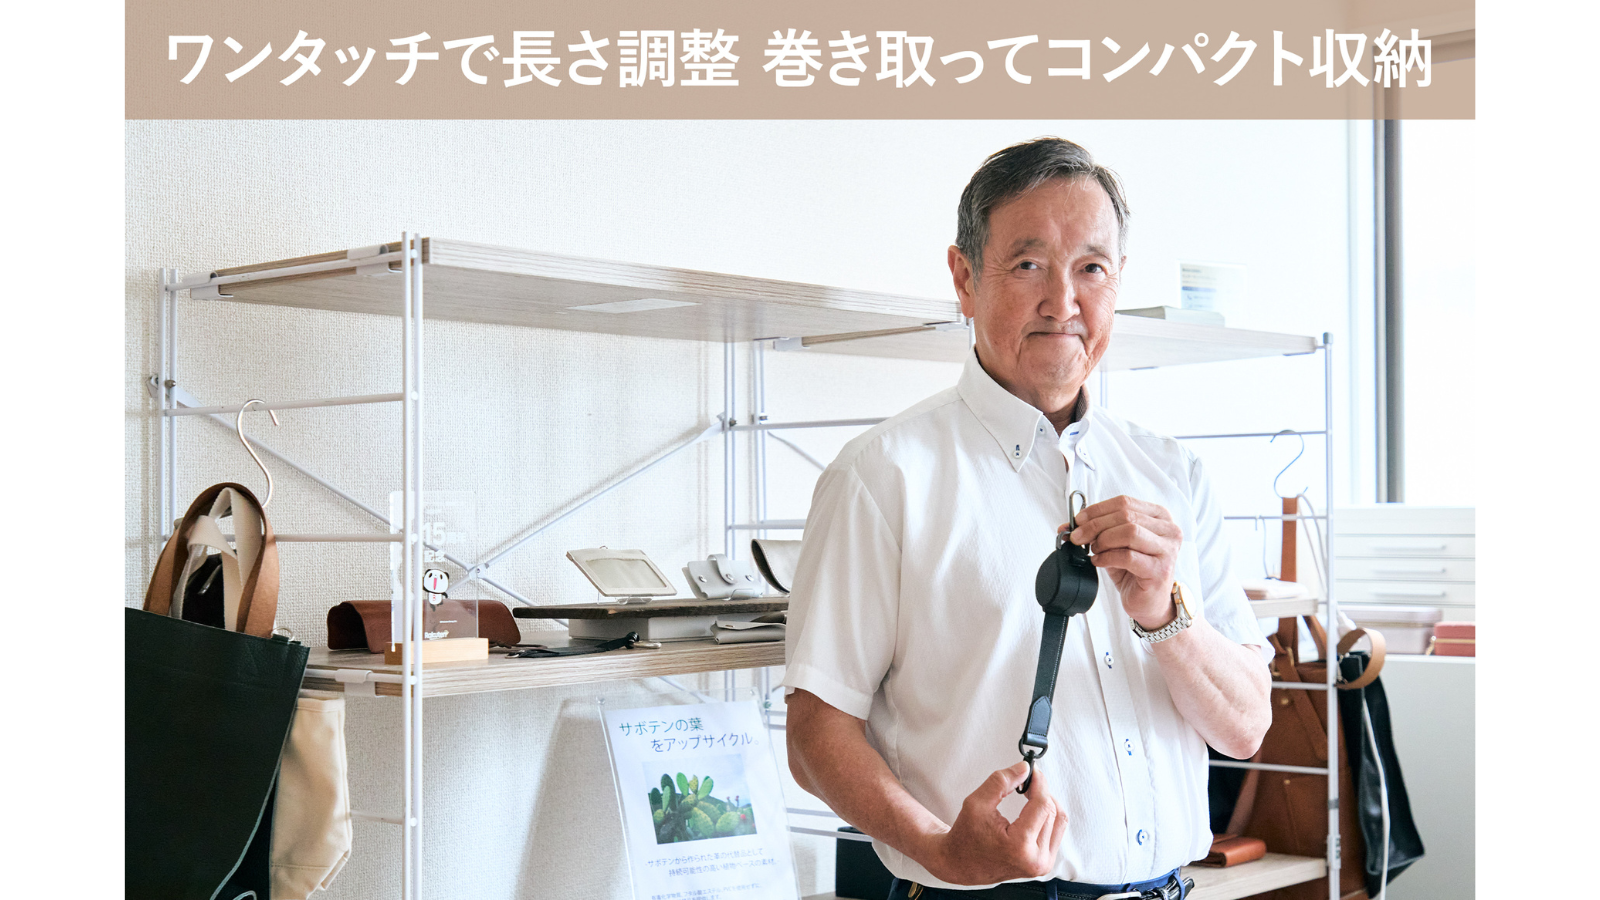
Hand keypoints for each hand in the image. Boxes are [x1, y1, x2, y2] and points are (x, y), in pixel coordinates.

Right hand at [919, 760, 1067, 884]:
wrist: (961, 864)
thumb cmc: (966, 838)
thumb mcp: (977, 803)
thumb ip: (1002, 781)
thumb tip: (1025, 769)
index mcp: (1019, 847)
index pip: (1042, 805)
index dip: (1039, 783)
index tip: (1032, 770)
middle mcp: (1035, 860)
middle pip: (1052, 811)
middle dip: (1041, 791)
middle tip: (1026, 780)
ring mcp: (1042, 864)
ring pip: (1058, 820)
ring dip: (1046, 802)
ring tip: (1029, 794)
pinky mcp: (1044, 863)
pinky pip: (1056, 831)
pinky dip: (1046, 815)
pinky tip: (1032, 809)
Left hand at [1065, 495, 1181, 628]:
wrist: (1148, 602)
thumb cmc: (1133, 571)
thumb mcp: (1115, 544)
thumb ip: (1097, 530)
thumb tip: (1067, 526)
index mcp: (1159, 516)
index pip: (1124, 502)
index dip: (1097, 510)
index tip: (1077, 520)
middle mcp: (1169, 530)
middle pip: (1126, 516)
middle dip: (1095, 526)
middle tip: (1077, 537)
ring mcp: (1167, 550)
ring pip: (1129, 532)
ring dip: (1103, 540)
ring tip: (1094, 550)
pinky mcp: (1161, 570)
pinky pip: (1128, 556)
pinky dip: (1107, 557)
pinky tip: (1099, 561)